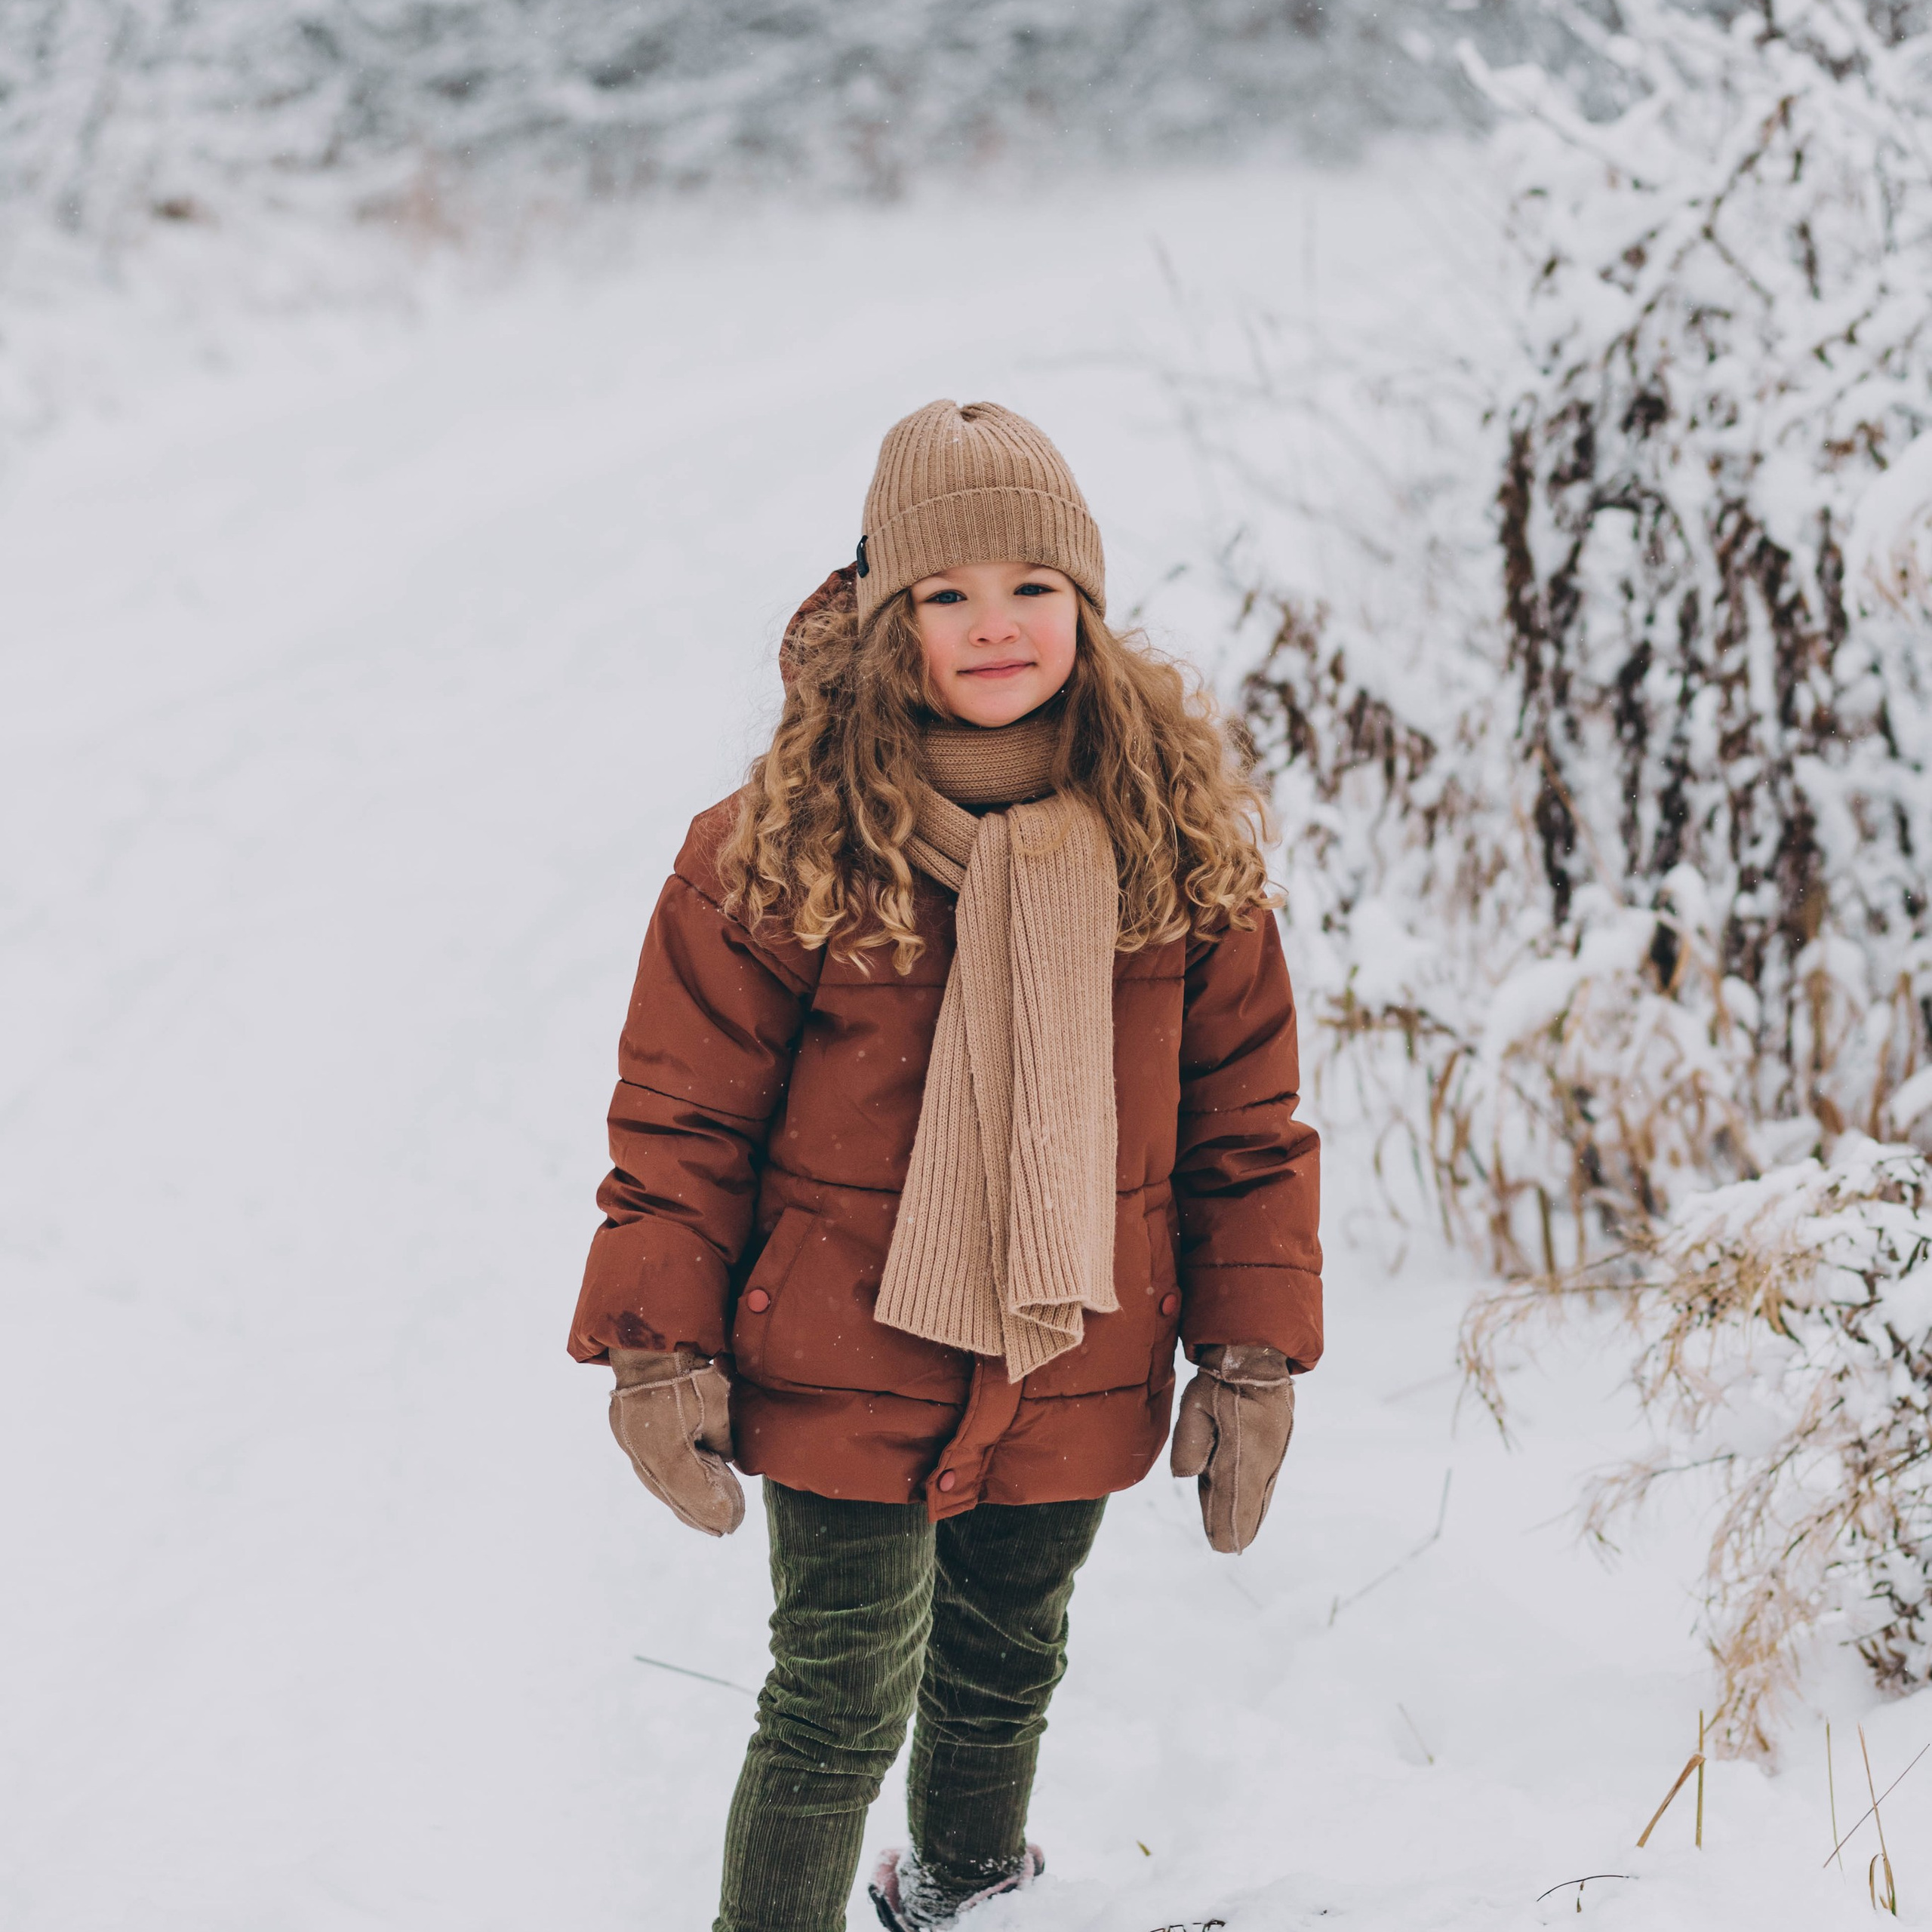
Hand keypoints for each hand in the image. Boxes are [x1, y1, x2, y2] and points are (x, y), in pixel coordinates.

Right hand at [609, 1348, 744, 1536]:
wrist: (647, 1345)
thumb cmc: (688, 1370)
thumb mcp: (717, 1405)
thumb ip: (723, 1441)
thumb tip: (727, 1463)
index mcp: (667, 1449)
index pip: (694, 1492)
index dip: (714, 1510)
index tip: (733, 1524)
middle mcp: (644, 1455)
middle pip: (674, 1496)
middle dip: (700, 1514)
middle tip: (726, 1528)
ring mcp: (631, 1446)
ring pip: (659, 1486)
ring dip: (684, 1503)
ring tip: (707, 1520)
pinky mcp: (627, 1437)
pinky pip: (650, 1471)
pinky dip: (669, 1486)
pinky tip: (684, 1494)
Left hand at [1169, 1344, 1295, 1553]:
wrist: (1257, 1356)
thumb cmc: (1220, 1380)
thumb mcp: (1195, 1403)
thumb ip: (1190, 1441)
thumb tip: (1186, 1476)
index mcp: (1242, 1449)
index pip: (1231, 1496)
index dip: (1225, 1522)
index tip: (1221, 1547)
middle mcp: (1263, 1456)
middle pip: (1249, 1500)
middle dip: (1237, 1525)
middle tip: (1226, 1548)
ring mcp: (1274, 1451)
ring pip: (1259, 1490)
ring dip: (1248, 1512)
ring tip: (1238, 1537)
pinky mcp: (1278, 1444)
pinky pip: (1265, 1478)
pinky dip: (1256, 1495)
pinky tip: (1250, 1507)